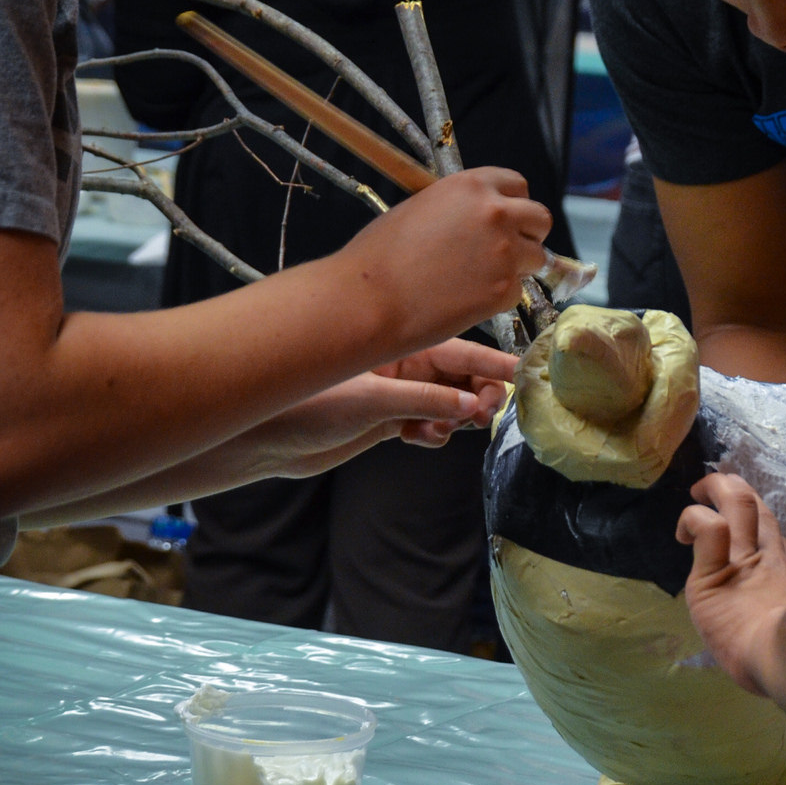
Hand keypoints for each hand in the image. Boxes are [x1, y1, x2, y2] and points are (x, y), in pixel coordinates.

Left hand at [246, 340, 516, 476]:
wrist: (265, 439)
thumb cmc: (306, 404)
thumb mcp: (372, 400)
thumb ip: (424, 402)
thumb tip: (472, 405)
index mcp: (395, 345)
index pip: (456, 348)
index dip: (490, 362)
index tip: (519, 373)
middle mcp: (398, 364)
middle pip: (456, 375)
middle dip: (477, 393)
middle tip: (488, 412)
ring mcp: (392, 392)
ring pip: (444, 401)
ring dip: (455, 415)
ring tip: (453, 426)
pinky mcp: (383, 420)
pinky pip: (425, 422)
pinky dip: (432, 431)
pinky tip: (423, 436)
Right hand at [347, 167, 550, 346]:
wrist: (369, 299)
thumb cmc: (381, 254)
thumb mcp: (422, 207)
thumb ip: (460, 207)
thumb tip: (479, 217)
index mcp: (473, 185)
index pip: (518, 186)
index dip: (513, 205)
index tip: (505, 220)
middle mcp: (496, 213)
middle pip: (540, 219)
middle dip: (528, 235)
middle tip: (506, 252)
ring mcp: (505, 253)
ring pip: (537, 258)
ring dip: (518, 268)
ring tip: (480, 279)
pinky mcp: (504, 291)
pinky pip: (518, 292)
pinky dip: (499, 298)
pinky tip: (467, 300)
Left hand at [676, 473, 785, 697]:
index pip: (769, 526)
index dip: (753, 512)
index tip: (738, 517)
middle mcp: (769, 556)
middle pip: (757, 505)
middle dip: (734, 488)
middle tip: (718, 488)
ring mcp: (745, 560)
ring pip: (736, 501)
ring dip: (714, 488)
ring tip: (699, 491)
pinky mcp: (716, 572)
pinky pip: (708, 528)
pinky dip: (693, 521)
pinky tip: (683, 536)